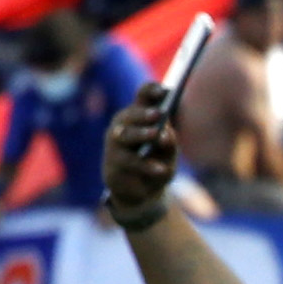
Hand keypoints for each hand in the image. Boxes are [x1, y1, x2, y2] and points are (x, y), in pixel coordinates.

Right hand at [101, 100, 178, 219]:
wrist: (143, 193)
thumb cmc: (156, 163)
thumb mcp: (169, 153)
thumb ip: (169, 142)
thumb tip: (164, 135)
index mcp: (138, 116)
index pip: (142, 96)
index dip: (152, 90)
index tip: (165, 90)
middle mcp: (123, 126)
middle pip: (130, 114)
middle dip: (143, 113)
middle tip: (158, 113)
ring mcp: (114, 145)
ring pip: (125, 135)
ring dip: (141, 134)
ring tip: (157, 135)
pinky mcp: (112, 164)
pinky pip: (130, 163)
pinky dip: (147, 166)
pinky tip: (161, 168)